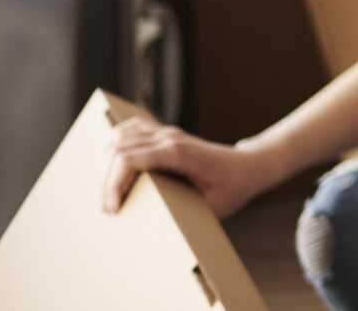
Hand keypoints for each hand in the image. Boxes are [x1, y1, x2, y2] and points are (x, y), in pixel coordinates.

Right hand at [102, 119, 283, 219]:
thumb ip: (181, 213)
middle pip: (119, 149)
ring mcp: (169, 132)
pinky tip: (112, 160)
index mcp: (178, 153)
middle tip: (108, 209)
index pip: (129, 159)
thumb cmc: (232, 188)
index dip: (113, 185)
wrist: (251, 166)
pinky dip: (118, 141)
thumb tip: (150, 230)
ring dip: (108, 163)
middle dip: (106, 181)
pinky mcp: (168, 133)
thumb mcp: (209, 208)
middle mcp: (170, 138)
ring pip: (122, 136)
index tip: (113, 210)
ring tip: (109, 191)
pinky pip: (134, 128)